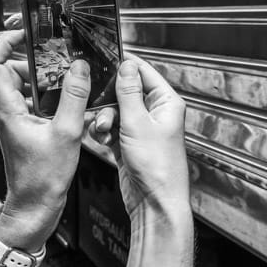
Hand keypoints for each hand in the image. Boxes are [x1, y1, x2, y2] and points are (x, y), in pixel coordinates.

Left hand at [0, 30, 90, 250]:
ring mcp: (13, 118)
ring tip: (67, 78)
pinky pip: (31, 98)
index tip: (25, 32)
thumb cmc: (42, 179)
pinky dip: (47, 92)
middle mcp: (6, 110)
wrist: (34, 207)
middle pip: (8, 68)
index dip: (3, 41)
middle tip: (58, 56)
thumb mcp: (67, 134)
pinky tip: (67, 98)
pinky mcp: (23, 126)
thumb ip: (74, 97)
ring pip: (21, 83)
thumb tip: (80, 67)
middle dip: (33, 58)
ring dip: (42, 76)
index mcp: (7, 108)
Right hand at [89, 57, 189, 218]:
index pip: (144, 72)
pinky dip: (104, 133)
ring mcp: (142, 129)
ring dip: (104, 119)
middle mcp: (156, 114)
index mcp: (166, 103)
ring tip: (102, 131)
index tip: (103, 61)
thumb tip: (126, 65)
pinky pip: (112, 129)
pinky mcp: (130, 144)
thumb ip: (128, 92)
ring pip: (115, 111)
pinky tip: (103, 142)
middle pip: (125, 92)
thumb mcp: (137, 123)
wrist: (154, 204)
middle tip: (100, 108)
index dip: (124, 66)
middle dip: (108, 101)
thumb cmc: (158, 168)